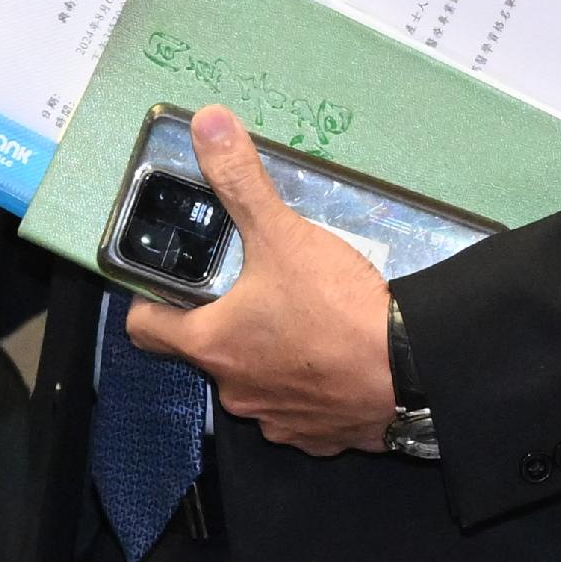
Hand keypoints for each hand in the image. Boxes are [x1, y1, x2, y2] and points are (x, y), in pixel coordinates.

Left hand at [119, 107, 397, 455]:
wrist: (415, 371)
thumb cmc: (338, 308)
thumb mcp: (282, 233)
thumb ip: (240, 180)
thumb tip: (207, 123)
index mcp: (212, 346)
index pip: (146, 330)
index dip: (150, 302)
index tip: (167, 281)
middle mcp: (235, 391)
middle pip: (207, 352)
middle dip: (225, 319)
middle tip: (252, 284)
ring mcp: (278, 419)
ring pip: (256, 380)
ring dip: (269, 354)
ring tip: (300, 316)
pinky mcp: (320, 438)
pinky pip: (301, 408)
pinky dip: (310, 384)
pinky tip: (335, 356)